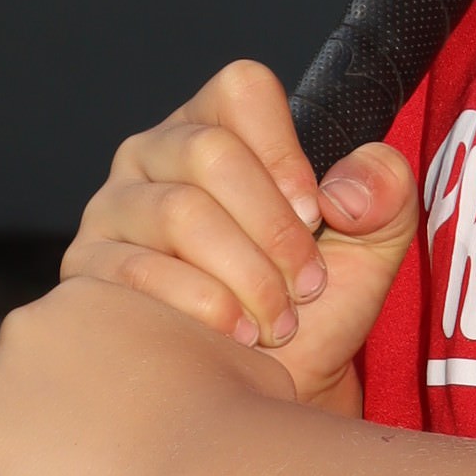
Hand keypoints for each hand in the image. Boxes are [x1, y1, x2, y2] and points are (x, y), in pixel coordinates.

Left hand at [0, 275, 293, 475]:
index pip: (64, 355)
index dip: (86, 406)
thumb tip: (216, 381)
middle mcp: (23, 329)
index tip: (113, 444)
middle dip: (48, 436)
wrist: (208, 473)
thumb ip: (200, 360)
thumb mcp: (233, 360)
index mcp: (86, 298)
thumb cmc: (242, 423)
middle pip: (19, 395)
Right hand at [63, 60, 417, 412]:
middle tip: (306, 283)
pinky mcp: (90, 268)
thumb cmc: (317, 306)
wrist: (276, 386)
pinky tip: (238, 335)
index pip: (243, 90)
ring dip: (245, 275)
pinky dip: (204, 306)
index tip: (316, 213)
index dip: (286, 152)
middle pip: (210, 152)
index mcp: (220, 126)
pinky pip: (140, 270)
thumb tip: (343, 192)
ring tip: (278, 320)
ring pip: (179, 212)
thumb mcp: (374, 244)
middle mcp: (157, 154)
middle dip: (273, 229)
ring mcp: (115, 207)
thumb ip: (385, 191)